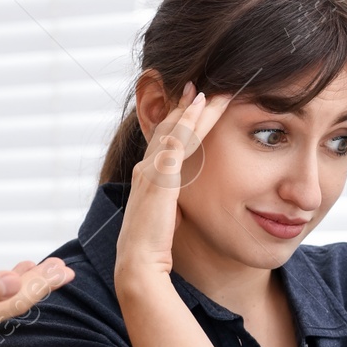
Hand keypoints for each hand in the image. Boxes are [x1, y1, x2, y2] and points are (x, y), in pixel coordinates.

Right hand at [115, 81, 231, 285]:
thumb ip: (169, 202)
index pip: (163, 141)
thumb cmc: (152, 245)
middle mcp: (145, 168)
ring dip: (192, 107)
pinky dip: (190, 119)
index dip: (176, 121)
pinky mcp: (160, 176)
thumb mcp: (163, 216)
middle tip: (198, 84)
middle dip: (183, 106)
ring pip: (174, 129)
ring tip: (208, 89)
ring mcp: (151, 170)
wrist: (138, 262)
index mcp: (146, 177)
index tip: (191, 104)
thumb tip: (178, 201)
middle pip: (167, 128)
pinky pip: (178, 140)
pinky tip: (202, 104)